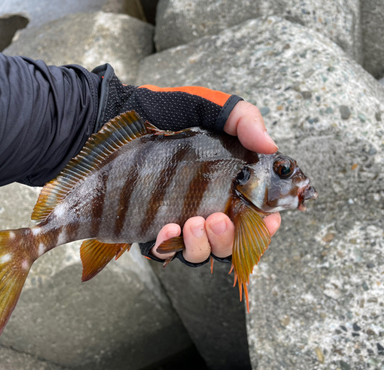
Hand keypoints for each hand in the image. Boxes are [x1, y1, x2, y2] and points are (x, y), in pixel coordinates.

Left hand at [151, 101, 281, 262]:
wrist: (113, 113)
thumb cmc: (164, 110)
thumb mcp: (209, 105)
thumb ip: (243, 120)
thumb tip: (269, 145)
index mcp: (227, 179)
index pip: (254, 212)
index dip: (265, 223)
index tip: (268, 222)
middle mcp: (207, 203)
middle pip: (231, 239)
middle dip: (230, 237)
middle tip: (218, 219)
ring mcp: (180, 216)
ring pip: (203, 250)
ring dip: (203, 244)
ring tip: (193, 223)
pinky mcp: (153, 224)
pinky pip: (167, 249)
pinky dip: (171, 245)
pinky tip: (168, 229)